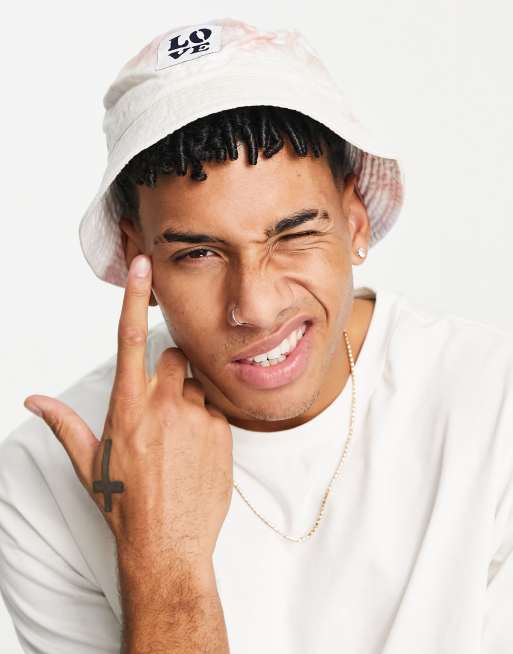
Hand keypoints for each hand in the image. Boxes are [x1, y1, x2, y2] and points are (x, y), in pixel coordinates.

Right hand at [24, 254, 233, 569]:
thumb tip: (34, 400)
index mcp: (127, 407)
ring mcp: (197, 417)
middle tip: (160, 404)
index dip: (133, 297)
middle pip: (174, 356)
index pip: (129, 338)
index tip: (142, 264)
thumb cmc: (124, 505)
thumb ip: (64, 424)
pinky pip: (216, 408)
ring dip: (188, 397)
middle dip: (168, 369)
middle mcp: (164, 404)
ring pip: (197, 384)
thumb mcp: (90, 463)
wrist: (168, 545)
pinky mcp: (223, 431)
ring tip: (178, 435)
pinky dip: (206, 420)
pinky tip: (196, 450)